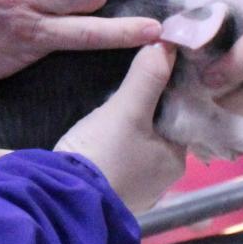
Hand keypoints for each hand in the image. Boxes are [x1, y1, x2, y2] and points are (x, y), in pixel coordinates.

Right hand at [53, 41, 187, 212]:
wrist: (63, 201)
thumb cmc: (104, 155)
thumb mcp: (127, 109)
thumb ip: (148, 77)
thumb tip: (168, 42)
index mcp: (176, 161)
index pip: (180, 116)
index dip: (167, 91)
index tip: (151, 70)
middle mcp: (162, 180)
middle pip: (157, 132)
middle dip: (144, 112)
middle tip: (124, 88)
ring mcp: (136, 192)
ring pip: (136, 149)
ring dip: (126, 132)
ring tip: (108, 109)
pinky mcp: (110, 195)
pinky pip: (117, 163)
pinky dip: (111, 149)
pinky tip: (97, 137)